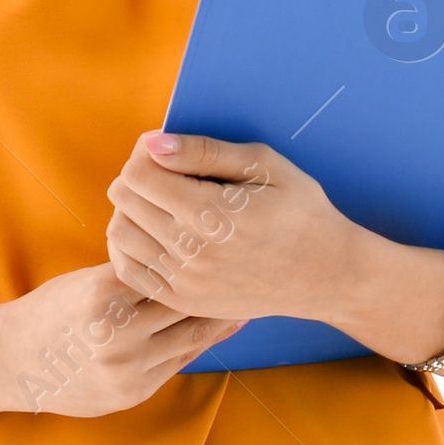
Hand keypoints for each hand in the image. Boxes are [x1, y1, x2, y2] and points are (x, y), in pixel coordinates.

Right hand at [0, 262, 226, 417]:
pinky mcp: (132, 392)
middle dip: (215, 284)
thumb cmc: (52, 311)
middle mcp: (116, 333)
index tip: (225, 241)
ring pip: (189, 335)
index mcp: (102, 293)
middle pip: (183, 302)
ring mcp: (126, 368)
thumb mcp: (86, 281)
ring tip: (244, 295)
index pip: (165, 267)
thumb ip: (132, 273)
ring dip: (218, 316)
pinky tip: (220, 326)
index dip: (196, 255)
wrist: (12, 362)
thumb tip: (186, 253)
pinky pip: (177, 362)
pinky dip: (199, 342)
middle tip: (248, 266)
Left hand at [105, 131, 354, 328]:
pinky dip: (128, 245)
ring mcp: (185, 281)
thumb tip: (153, 143)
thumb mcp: (264, 165)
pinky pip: (128, 270)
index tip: (166, 152)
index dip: (144, 153)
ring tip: (159, 202)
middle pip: (124, 200)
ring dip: (130, 210)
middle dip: (137, 177)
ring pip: (120, 234)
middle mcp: (192, 251)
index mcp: (212, 212)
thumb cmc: (298, 210)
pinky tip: (150, 231)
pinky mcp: (182, 301)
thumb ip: (204, 151)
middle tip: (165, 174)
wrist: (323, 274)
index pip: (138, 174)